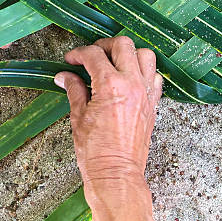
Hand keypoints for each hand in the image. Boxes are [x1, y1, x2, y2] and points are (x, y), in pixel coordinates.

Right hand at [54, 36, 162, 220]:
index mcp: (110, 85)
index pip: (94, 55)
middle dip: (104, 46)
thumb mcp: (78, 117)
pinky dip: (144, 72)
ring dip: (129, 54)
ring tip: (114, 63)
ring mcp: (146, 93)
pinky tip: (130, 80)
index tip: (71, 60)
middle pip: (123, 45)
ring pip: (145, 55)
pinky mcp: (153, 105)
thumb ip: (74, 90)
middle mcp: (132, 84)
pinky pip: (155, 78)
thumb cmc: (96, 152)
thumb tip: (66, 76)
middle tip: (92, 56)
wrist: (116, 175)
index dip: (78, 54)